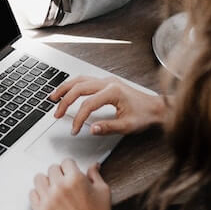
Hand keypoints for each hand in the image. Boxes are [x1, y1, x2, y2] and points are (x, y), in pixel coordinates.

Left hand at [30, 159, 110, 209]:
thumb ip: (95, 176)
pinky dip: (39, 194)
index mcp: (75, 179)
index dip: (71, 167)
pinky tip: (48, 198)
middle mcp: (60, 187)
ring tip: (55, 189)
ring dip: (47, 182)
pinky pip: (32, 194)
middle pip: (52, 168)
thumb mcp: (103, 193)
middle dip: (60, 174)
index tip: (72, 172)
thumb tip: (94, 166)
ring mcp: (48, 199)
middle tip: (66, 182)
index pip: (66, 161)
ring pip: (39, 178)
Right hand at [50, 76, 165, 134]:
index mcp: (113, 92)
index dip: (78, 118)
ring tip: (54, 97)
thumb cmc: (145, 115)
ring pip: (80, 80)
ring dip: (65, 88)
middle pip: (79, 88)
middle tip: (57, 113)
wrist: (157, 107)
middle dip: (65, 101)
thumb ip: (108, 127)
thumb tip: (91, 129)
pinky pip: (85, 80)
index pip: (88, 104)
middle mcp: (108, 82)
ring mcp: (107, 80)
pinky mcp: (106, 82)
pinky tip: (67, 91)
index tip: (75, 129)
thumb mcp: (127, 126)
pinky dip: (73, 85)